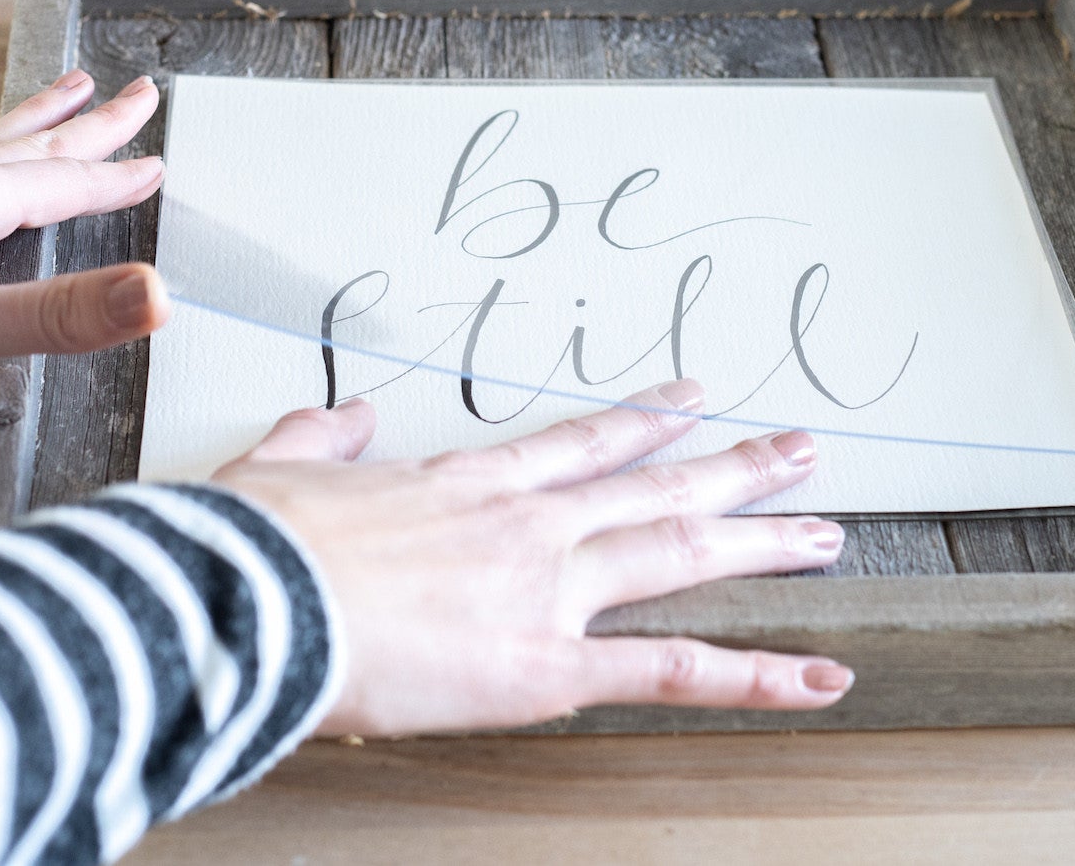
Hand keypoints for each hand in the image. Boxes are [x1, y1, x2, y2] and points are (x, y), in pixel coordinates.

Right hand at [212, 380, 851, 733]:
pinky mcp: (547, 664)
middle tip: (798, 451)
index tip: (693, 400)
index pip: (580, 443)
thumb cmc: (258, 542)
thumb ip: (324, 437)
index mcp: (468, 482)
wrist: (249, 595)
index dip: (644, 420)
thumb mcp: (281, 467)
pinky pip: (672, 671)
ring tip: (825, 531)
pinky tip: (819, 675)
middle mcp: (527, 523)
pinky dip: (754, 675)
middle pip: (655, 487)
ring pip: (680, 553)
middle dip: (735, 470)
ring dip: (760, 539)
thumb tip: (346, 417)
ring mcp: (547, 588)